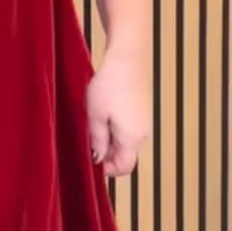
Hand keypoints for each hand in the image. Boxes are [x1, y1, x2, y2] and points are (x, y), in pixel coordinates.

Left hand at [85, 48, 151, 178]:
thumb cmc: (109, 87)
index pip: (124, 168)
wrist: (126, 60)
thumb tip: (98, 157)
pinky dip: (116, 129)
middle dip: (107, 154)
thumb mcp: (95, 117)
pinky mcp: (141, 111)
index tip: (91, 162)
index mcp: (131, 139)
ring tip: (94, 125)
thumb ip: (97, 141)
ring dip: (110, 141)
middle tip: (88, 141)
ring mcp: (143, 122)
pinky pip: (128, 130)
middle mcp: (141, 134)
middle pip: (125, 156)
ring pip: (126, 142)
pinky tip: (103, 115)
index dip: (108, 170)